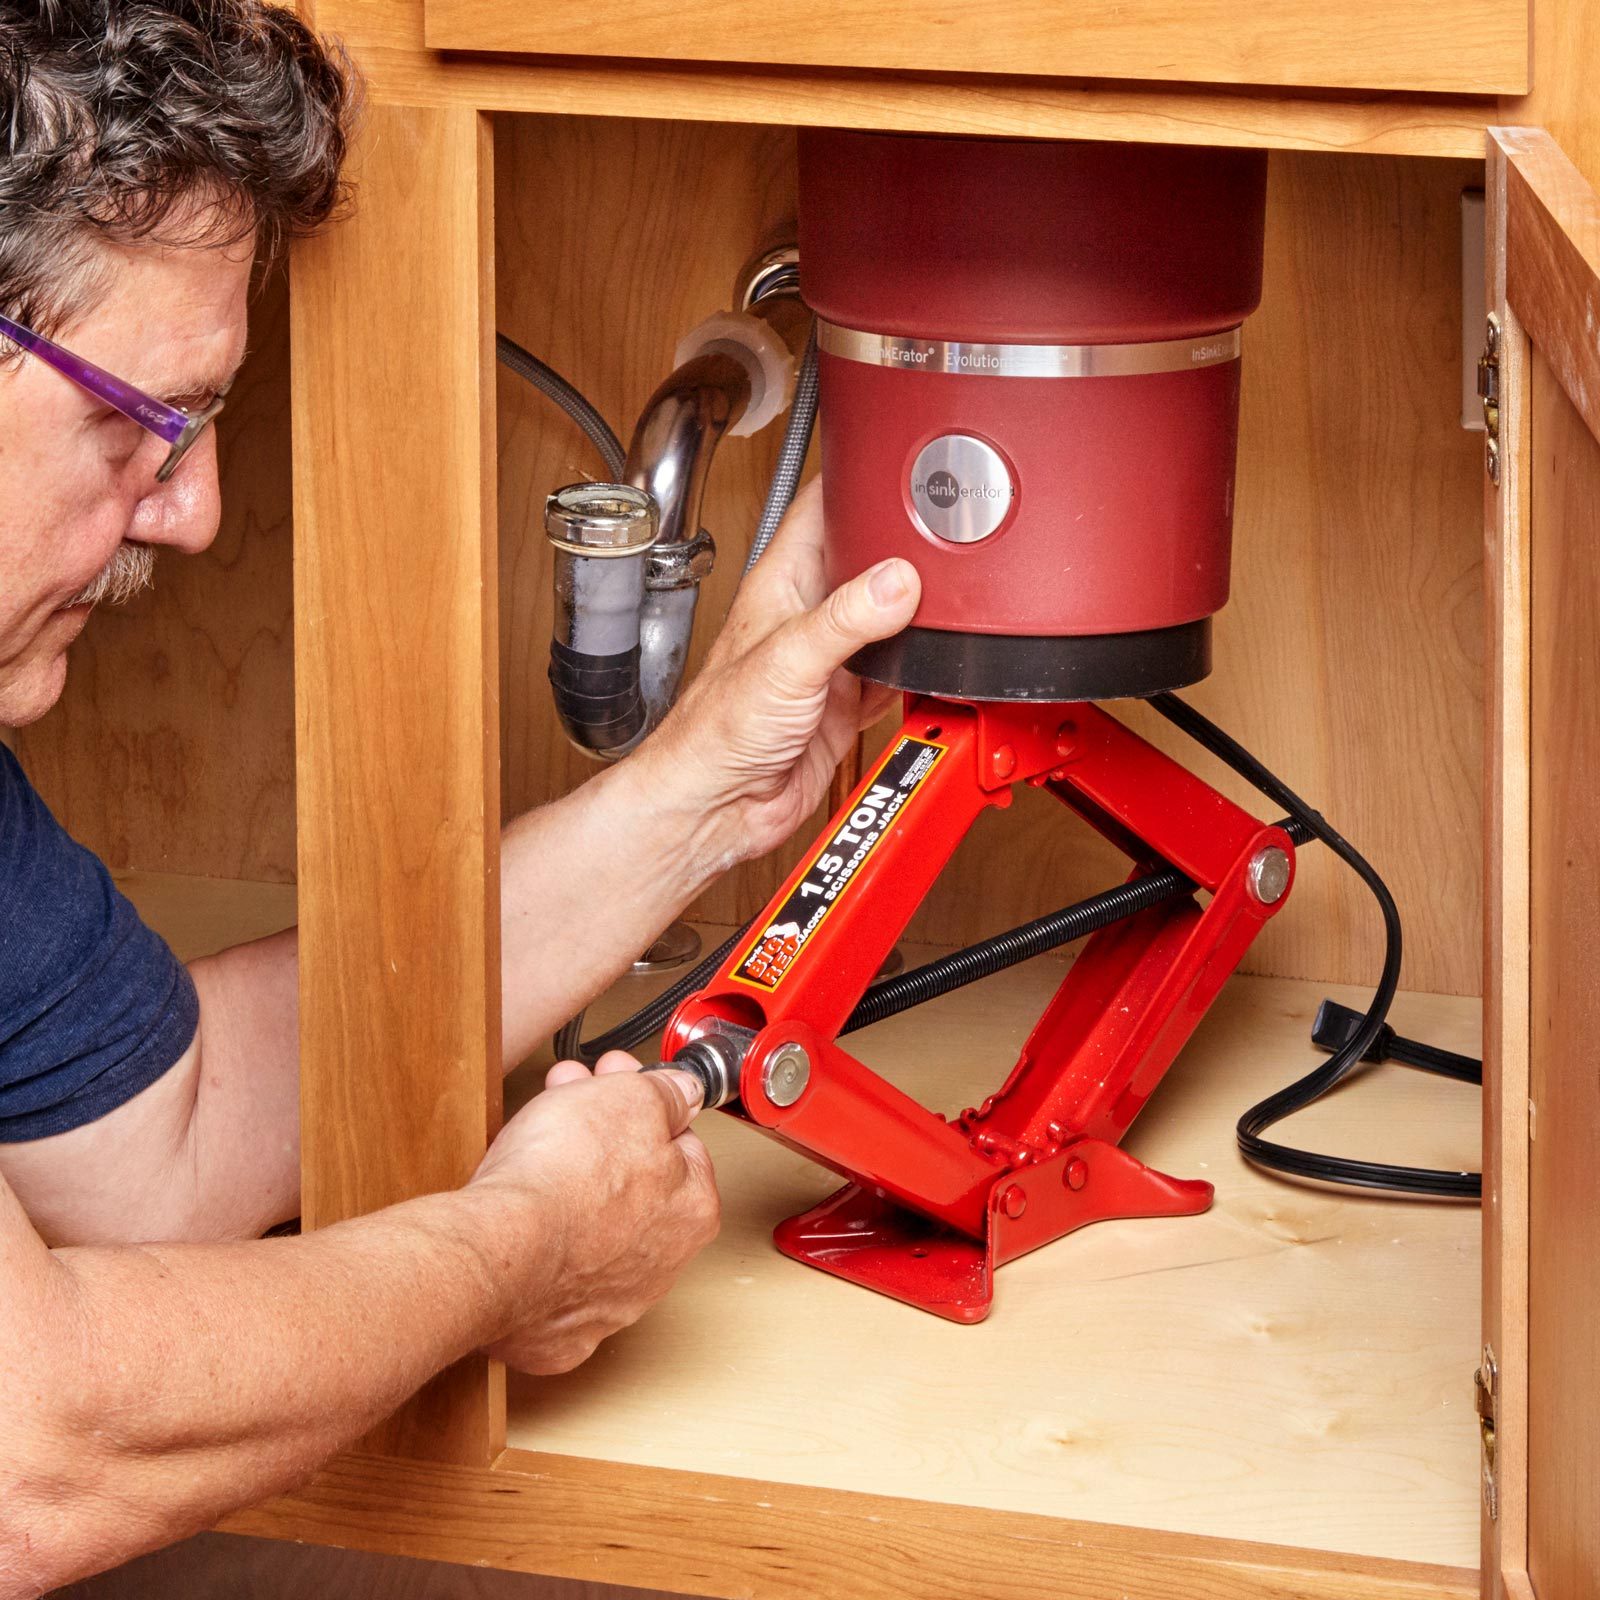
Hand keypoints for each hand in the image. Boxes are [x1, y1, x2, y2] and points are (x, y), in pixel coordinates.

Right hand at [467, 1054, 718, 1373]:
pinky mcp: (558, 1330)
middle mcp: (661, 1264)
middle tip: (567, 1100)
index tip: (613, 1084)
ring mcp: (609, 1302)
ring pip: (595, 1227)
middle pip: (636, 1182)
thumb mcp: (630, 1098)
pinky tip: (523, 1214)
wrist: (494, 1252)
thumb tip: (683, 1092)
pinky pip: (554, 1273)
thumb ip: (668, 1094)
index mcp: (693, 1208)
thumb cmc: (563, 1180)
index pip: (681, 1142)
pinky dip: (540, 1242)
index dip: (641, 1104)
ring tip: (531, 1146)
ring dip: (570, 1184)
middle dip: (602, 1135)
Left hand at [638, 477, 920, 862]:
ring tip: (959, 593)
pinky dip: (924, 666)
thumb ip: (848, 618)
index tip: (907, 461)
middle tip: (954, 530)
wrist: (719, 804)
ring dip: (921, 609)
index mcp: (785, 581)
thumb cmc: (717, 730)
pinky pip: (901, 669)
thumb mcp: (788, 660)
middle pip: (872, 556)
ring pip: (892, 613)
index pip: (826, 504)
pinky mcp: (852, 698)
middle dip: (909, 543)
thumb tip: (901, 580)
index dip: (863, 475)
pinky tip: (939, 660)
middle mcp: (811, 611)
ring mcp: (835, 655)